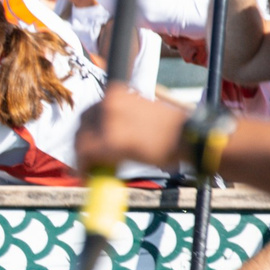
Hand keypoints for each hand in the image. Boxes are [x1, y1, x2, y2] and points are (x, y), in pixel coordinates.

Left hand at [73, 88, 187, 172]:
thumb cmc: (171, 130)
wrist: (188, 137)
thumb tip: (105, 135)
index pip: (91, 111)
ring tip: (88, 171)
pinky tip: (88, 176)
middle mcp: (109, 102)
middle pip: (82, 124)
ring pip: (81, 140)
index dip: (87, 130)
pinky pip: (86, 154)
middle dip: (81, 144)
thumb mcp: (141, 114)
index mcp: (117, 92)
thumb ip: (121, 120)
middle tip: (85, 162)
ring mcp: (108, 120)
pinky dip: (83, 167)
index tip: (87, 144)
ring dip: (82, 157)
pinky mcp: (109, 140)